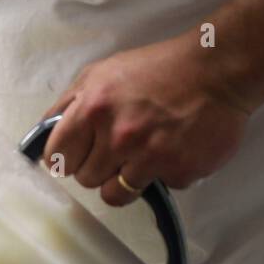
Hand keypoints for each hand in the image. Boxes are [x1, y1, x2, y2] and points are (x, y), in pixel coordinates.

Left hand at [43, 36, 250, 206]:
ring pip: (114, 195)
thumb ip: (70, 102)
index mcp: (94, 107)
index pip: (57, 156)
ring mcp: (149, 157)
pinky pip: (157, 189)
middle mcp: (118, 135)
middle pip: (85, 179)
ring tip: (140, 157)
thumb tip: (46, 131)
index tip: (76, 155)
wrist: (217, 71)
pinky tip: (173, 149)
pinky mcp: (178, 171)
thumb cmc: (159, 68)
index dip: (66, 157)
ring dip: (124, 180)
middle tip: (118, 148)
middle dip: (98, 167)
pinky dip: (163, 175)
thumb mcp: (103, 72)